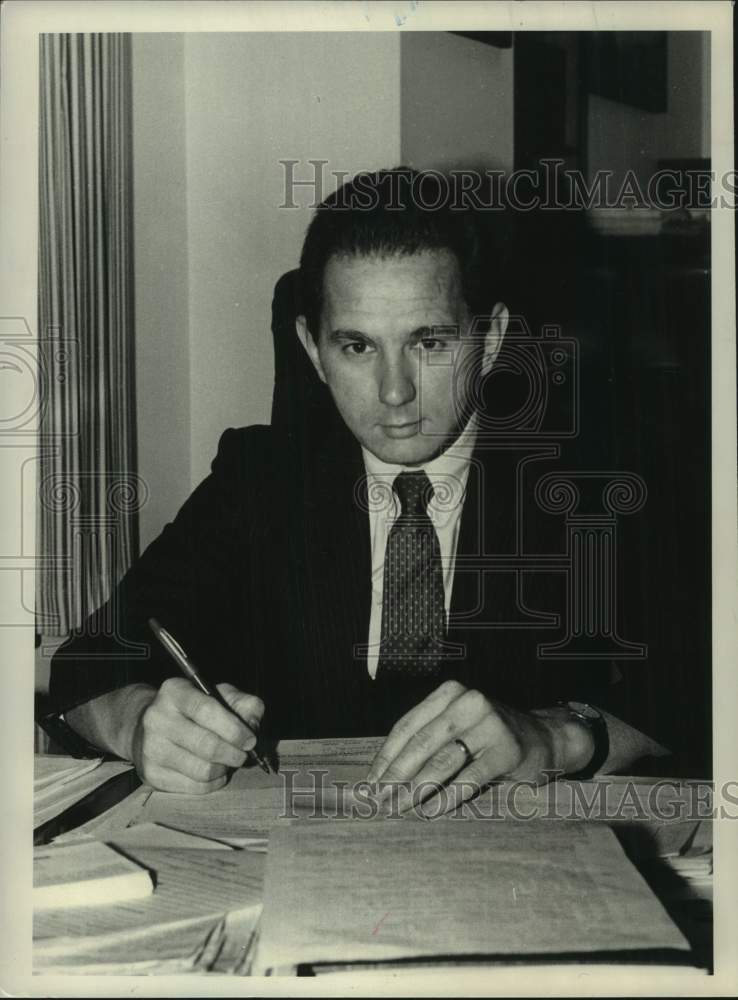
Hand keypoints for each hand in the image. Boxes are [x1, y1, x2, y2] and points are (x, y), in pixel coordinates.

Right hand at [130, 678, 264, 792]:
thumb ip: (243, 704)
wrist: (154, 728)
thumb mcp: (220, 696)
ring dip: (223, 769)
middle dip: (233, 753)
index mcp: (175, 691)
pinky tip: (215, 772)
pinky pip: (193, 787)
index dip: (234, 728)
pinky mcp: (151, 773)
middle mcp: (157, 718)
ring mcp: (150, 747)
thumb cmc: (195, 710)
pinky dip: (212, 783)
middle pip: (205, 745)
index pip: (206, 710)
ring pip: (201, 770)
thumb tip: (252, 725)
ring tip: (227, 762)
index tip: (250, 740)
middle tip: (242, 755)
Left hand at [366, 680, 593, 813]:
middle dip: (395, 776)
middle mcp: (468, 702)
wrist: (544, 739)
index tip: (369, 783)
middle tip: (378, 801)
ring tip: (399, 808)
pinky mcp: (506, 751)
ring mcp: (489, 725)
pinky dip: (446, 798)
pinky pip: (467, 779)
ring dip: (415, 789)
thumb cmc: (488, 736)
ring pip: (441, 762)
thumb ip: (426, 739)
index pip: (407, 726)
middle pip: (420, 744)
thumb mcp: (457, 725)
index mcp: (449, 693)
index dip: (385, 757)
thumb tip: (381, 774)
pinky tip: (430, 811)